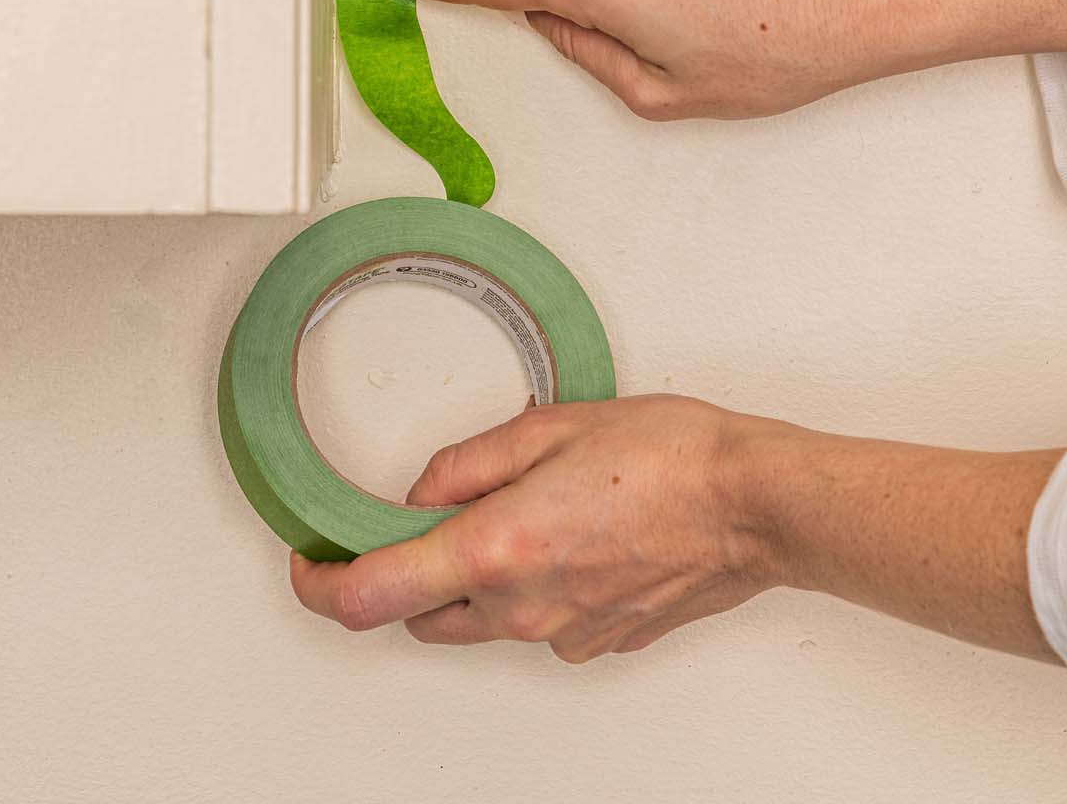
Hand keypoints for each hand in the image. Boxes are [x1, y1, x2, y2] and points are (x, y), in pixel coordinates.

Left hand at [290, 394, 1065, 663]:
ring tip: (515, 516)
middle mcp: (522, 606)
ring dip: (469, 583)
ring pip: (478, 625)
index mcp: (497, 548)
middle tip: (419, 521)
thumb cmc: (673, 456)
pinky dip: (529, 589)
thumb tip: (423, 489)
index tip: (309, 562)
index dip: (320, 586)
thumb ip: (469, 461)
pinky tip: (567, 537)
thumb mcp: (552, 425)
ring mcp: (563, 631)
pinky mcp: (599, 640)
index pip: (369, 595)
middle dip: (404, 573)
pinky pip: (536, 623)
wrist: (757, 503)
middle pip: (418, 617)